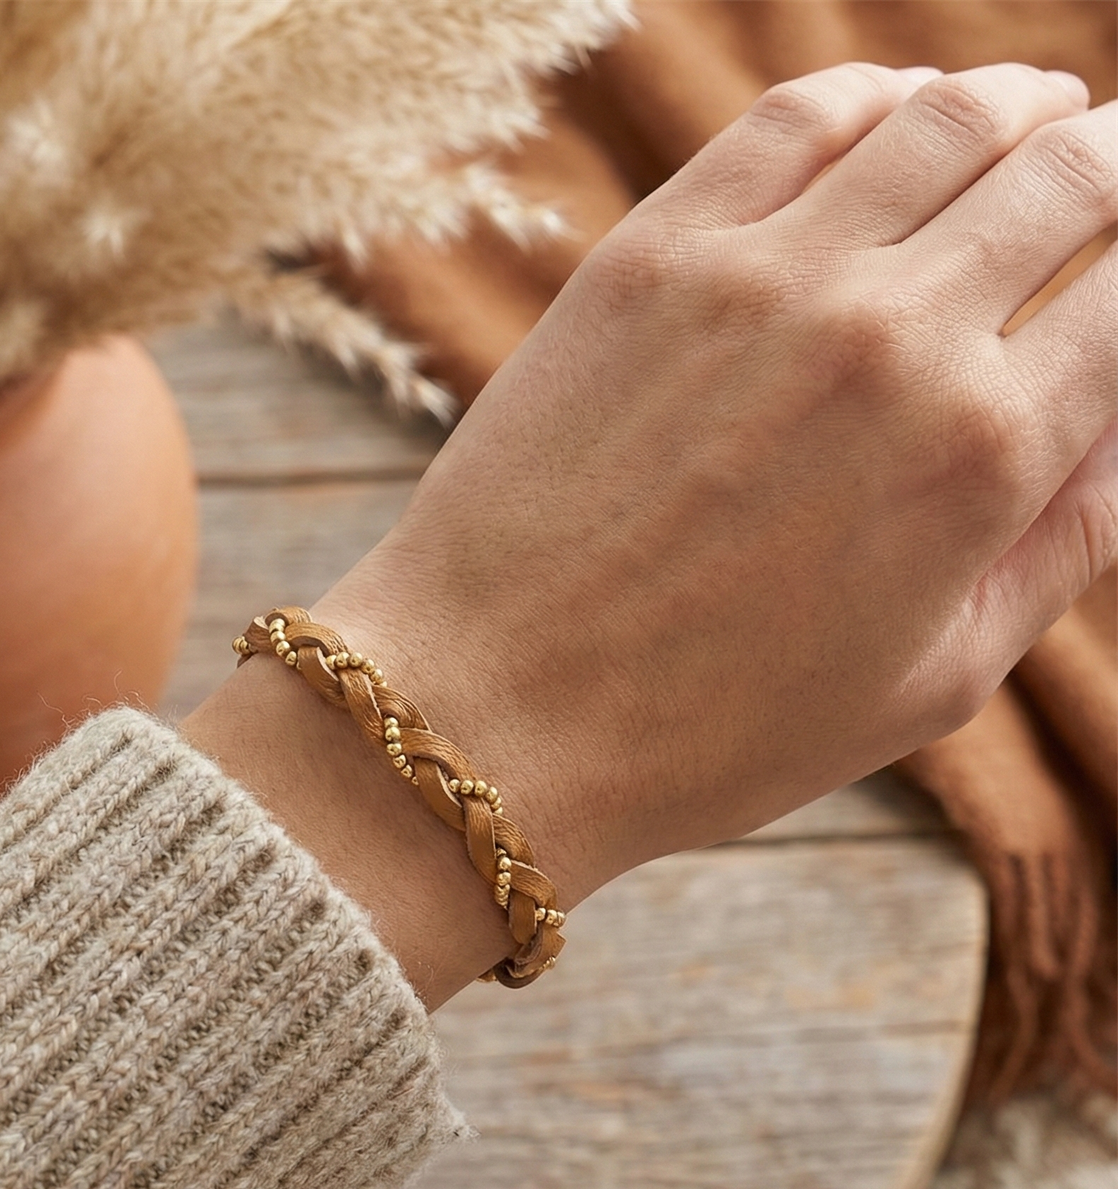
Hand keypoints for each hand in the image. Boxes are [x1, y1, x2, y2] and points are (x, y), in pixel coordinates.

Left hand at [187, 63, 1116, 1006]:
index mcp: (983, 453)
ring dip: (1012, 107)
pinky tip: (892, 117)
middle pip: (1062, 174)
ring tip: (1026, 118)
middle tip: (1097, 174)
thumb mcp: (930, 681)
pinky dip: (873, 97)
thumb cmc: (711, 728)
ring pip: (945, 118)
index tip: (1111, 276)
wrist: (495, 711)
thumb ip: (1061, 541)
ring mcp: (764, 278)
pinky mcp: (651, 255)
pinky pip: (797, 118)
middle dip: (1103, 164)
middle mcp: (893, 337)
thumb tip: (1115, 422)